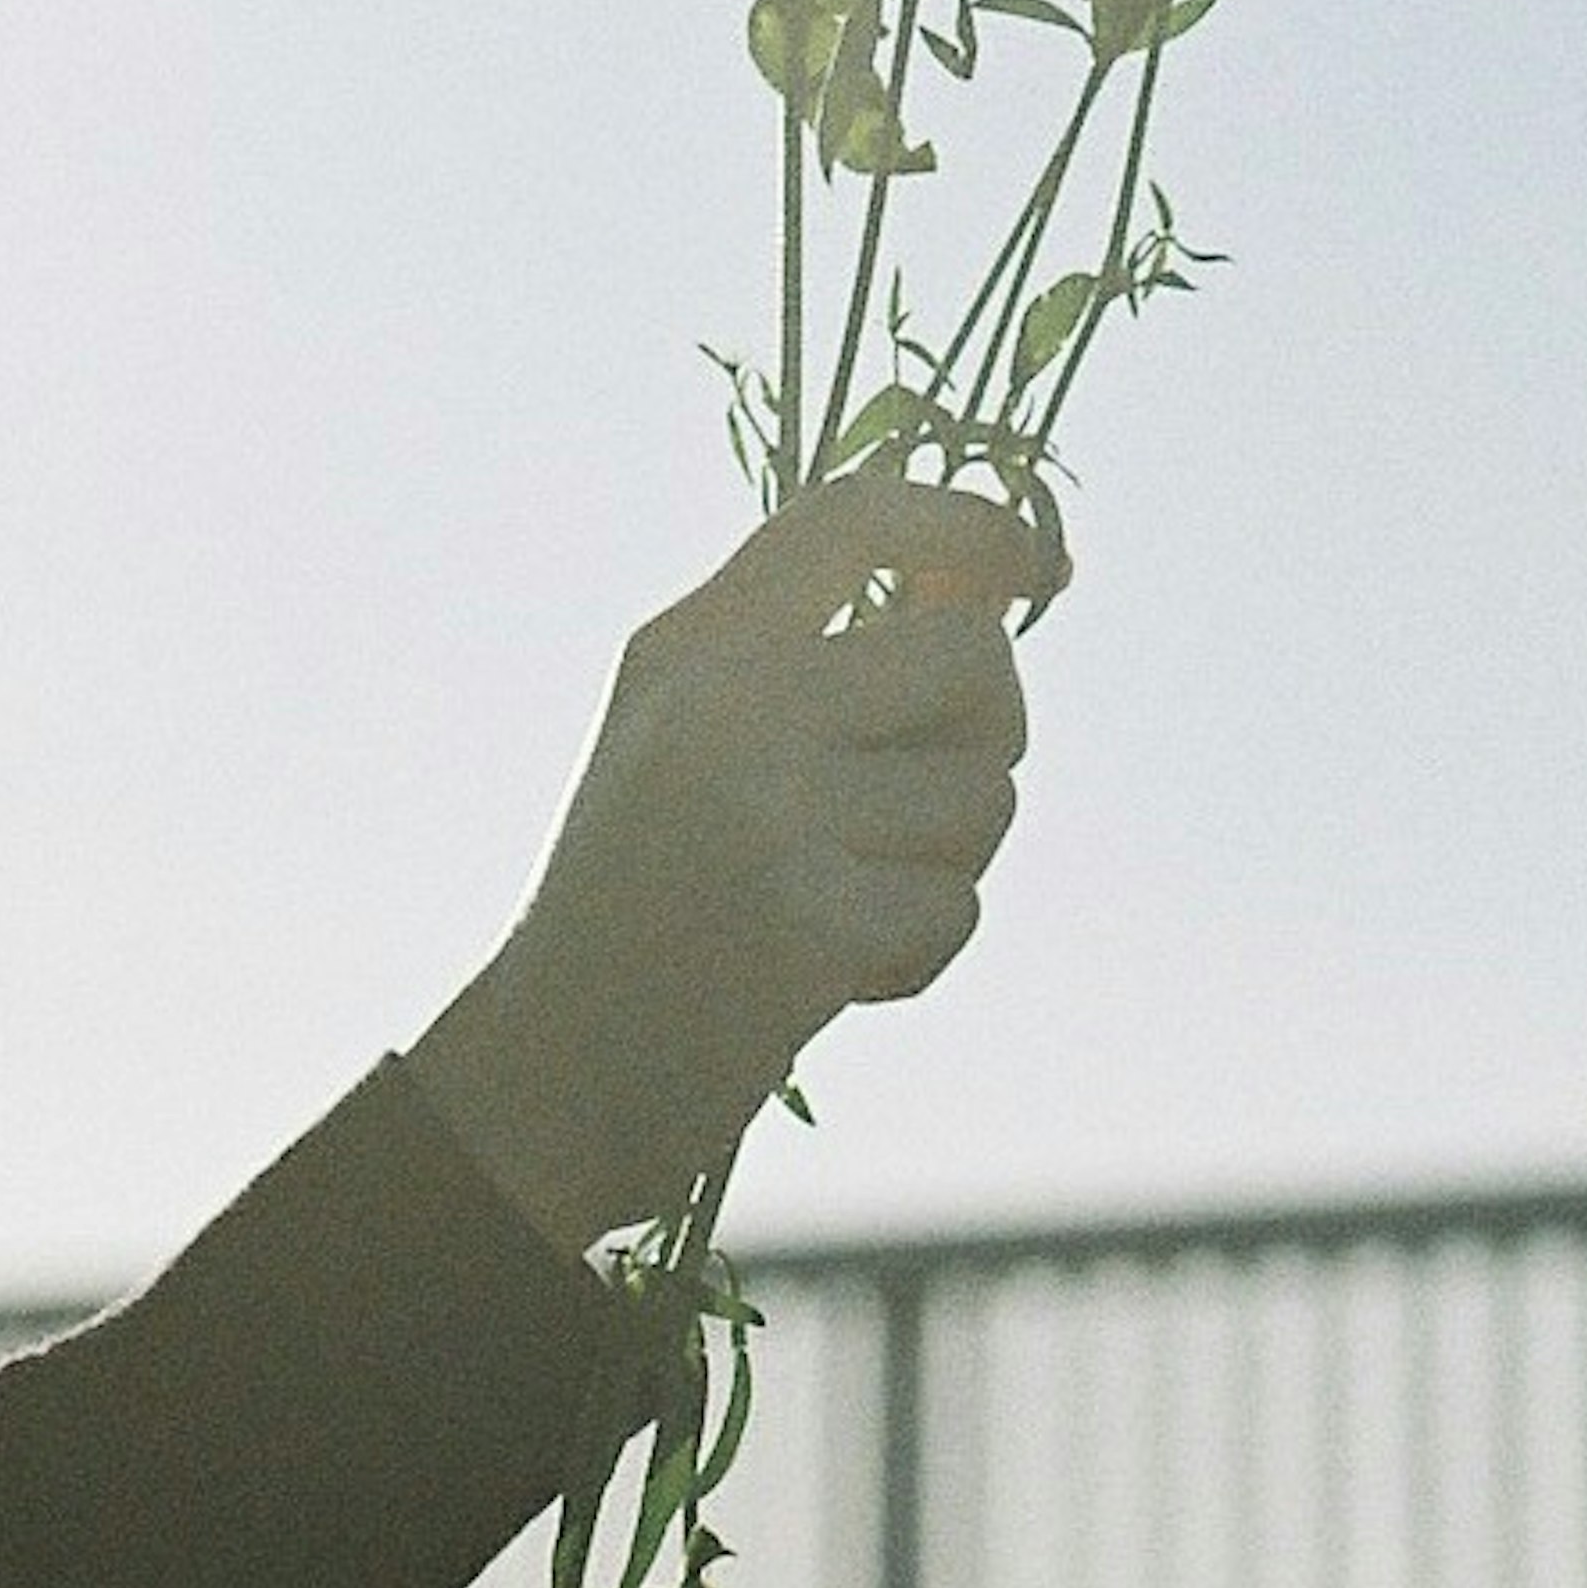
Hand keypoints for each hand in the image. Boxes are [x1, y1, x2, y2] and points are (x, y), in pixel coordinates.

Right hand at [409, 471, 1060, 1255]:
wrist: (553, 1071)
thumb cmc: (651, 896)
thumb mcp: (691, 731)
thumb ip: (816, 655)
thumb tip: (992, 596)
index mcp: (694, 641)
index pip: (855, 515)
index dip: (968, 520)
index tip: (1033, 559)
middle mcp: (727, 700)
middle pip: (972, 653)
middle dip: (992, 728)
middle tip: (923, 798)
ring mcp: (767, 809)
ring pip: (986, 792)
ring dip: (946, 861)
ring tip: (845, 898)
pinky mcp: (809, 922)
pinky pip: (958, 906)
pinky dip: (919, 950)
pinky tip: (832, 974)